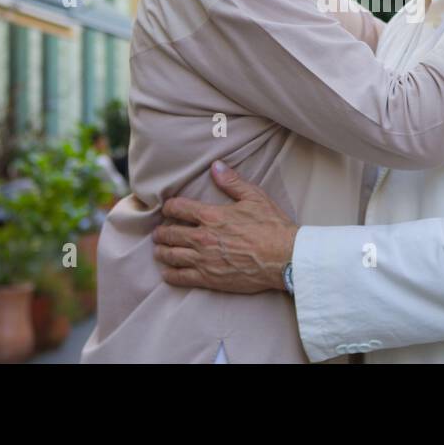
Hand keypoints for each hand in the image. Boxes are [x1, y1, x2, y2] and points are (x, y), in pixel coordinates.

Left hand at [153, 161, 297, 293]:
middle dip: (162, 232)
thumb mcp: (254, 197)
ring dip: (162, 252)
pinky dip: (170, 274)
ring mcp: (203, 259)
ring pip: (171, 255)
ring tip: (160, 250)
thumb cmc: (272, 227)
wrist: (284, 257)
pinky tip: (167, 272)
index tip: (168, 209)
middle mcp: (203, 237)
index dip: (169, 207)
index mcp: (211, 216)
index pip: (179, 208)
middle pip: (170, 233)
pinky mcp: (208, 278)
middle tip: (159, 232)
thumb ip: (232, 182)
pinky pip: (180, 277)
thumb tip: (216, 166)